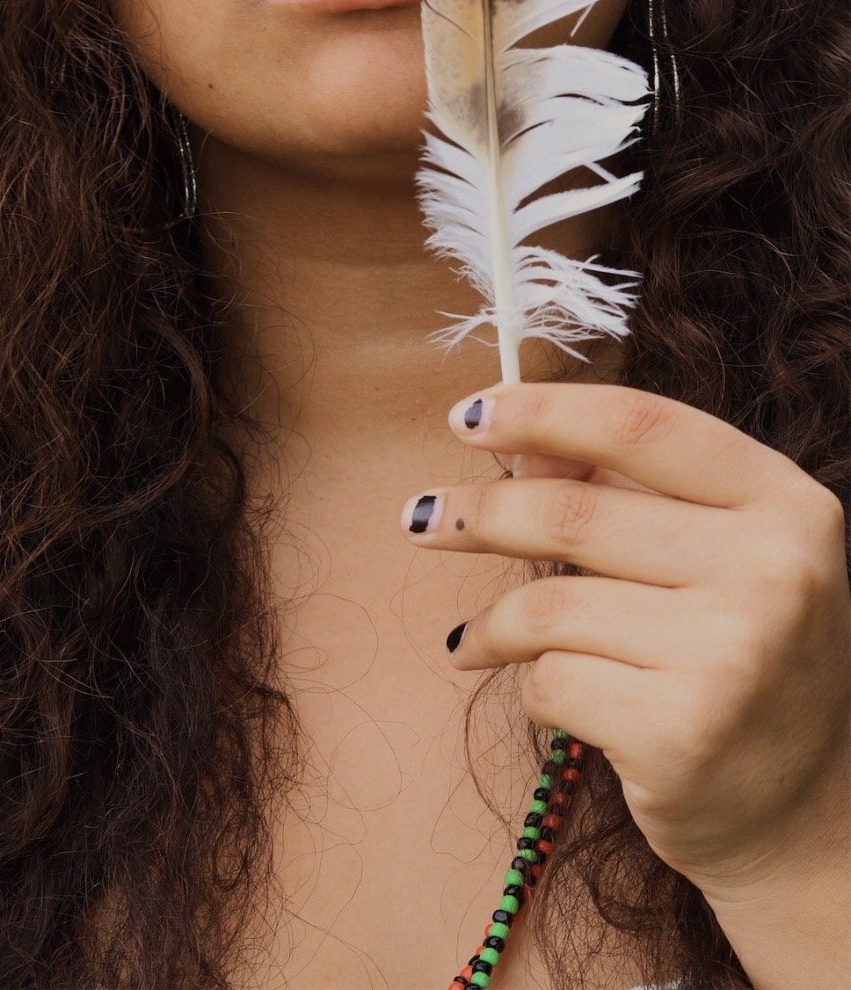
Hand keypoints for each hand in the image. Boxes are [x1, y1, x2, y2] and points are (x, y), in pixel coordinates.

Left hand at [399, 378, 850, 898]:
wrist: (808, 817)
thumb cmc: (742, 659)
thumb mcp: (720, 554)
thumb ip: (631, 489)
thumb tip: (520, 444)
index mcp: (787, 503)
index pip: (641, 424)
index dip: (542, 411)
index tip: (467, 414)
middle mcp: (774, 571)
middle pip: (576, 512)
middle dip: (479, 512)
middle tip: (420, 518)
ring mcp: (733, 655)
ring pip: (550, 606)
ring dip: (492, 622)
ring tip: (474, 638)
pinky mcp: (681, 734)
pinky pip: (551, 681)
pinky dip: (526, 684)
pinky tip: (540, 694)